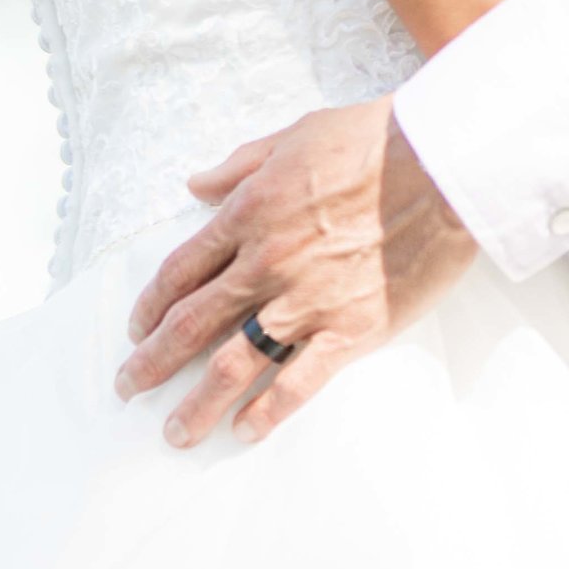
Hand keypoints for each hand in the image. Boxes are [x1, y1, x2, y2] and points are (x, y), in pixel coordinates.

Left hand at [115, 101, 477, 444]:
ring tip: (175, 433)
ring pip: (233, 364)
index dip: (150, 306)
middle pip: (191, 324)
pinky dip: (268, 411)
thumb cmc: (373, 141)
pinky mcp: (351, 329)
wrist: (440, 165)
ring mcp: (306, 301)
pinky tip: (245, 431)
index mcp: (247, 215)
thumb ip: (239, 165)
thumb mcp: (293, 136)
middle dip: (152, 363)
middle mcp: (265, 264)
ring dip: (197, 403)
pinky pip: (299, 381)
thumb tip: (197, 184)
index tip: (136, 330)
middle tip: (128, 389)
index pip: (180, 272)